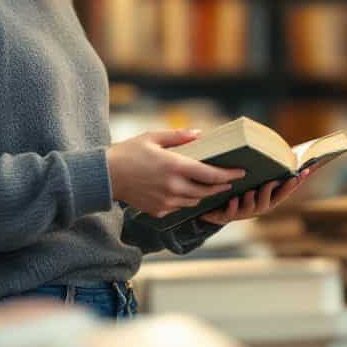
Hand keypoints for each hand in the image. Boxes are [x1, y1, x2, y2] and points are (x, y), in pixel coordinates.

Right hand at [107, 130, 245, 217]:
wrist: (105, 176)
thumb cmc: (128, 152)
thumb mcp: (153, 137)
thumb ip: (179, 137)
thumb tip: (200, 135)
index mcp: (174, 167)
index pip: (210, 175)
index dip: (228, 174)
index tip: (241, 172)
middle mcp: (173, 187)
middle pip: (207, 191)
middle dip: (220, 186)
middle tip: (229, 181)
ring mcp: (166, 202)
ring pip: (194, 201)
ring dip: (203, 194)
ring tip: (208, 185)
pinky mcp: (158, 211)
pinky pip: (179, 207)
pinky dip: (184, 200)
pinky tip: (184, 191)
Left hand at [200, 168, 312, 225]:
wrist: (216, 209)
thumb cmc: (240, 190)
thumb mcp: (254, 180)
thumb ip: (268, 170)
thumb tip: (287, 151)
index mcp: (268, 198)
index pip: (286, 191)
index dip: (295, 183)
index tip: (305, 171)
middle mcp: (259, 207)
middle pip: (272, 201)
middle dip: (273, 191)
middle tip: (275, 181)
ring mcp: (244, 212)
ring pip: (252, 207)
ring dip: (252, 199)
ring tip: (250, 192)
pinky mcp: (228, 215)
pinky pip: (231, 213)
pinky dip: (233, 206)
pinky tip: (232, 200)